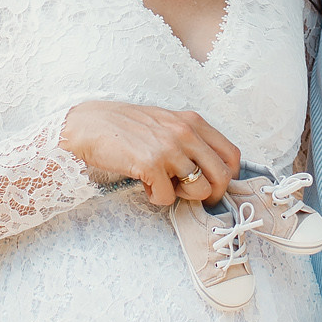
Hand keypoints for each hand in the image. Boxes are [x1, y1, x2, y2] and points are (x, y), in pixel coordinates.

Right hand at [60, 101, 239, 206]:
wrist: (89, 125)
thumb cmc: (126, 126)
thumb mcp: (166, 123)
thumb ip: (189, 139)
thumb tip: (209, 168)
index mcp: (192, 122)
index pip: (232, 154)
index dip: (229, 176)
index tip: (216, 185)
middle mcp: (185, 133)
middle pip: (222, 175)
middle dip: (213, 195)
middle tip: (196, 199)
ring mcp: (169, 149)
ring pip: (199, 189)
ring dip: (182, 196)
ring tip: (164, 186)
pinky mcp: (151, 165)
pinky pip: (168, 197)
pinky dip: (158, 198)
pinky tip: (146, 186)